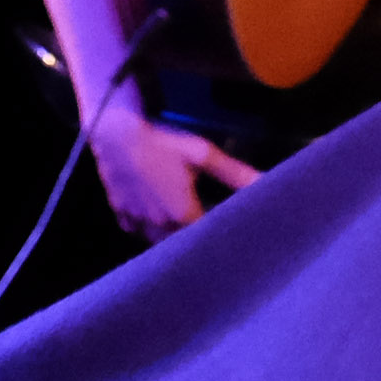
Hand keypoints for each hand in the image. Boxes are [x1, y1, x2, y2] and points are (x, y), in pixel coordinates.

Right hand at [85, 88, 259, 240]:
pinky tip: (155, 214)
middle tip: (205, 227)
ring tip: (181, 223)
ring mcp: (138, 223)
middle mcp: (160, 227)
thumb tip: (264, 184)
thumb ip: (233, 173)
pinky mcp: (121, 216)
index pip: (207, 238)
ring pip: (158, 242)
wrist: (116, 135)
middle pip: (182, 245)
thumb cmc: (163, 143)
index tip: (228, 232)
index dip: (218, 235)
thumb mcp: (201, 153)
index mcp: (183, 215)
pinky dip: (147, 228)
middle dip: (194, 240)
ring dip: (171, 237)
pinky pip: (138, 232)